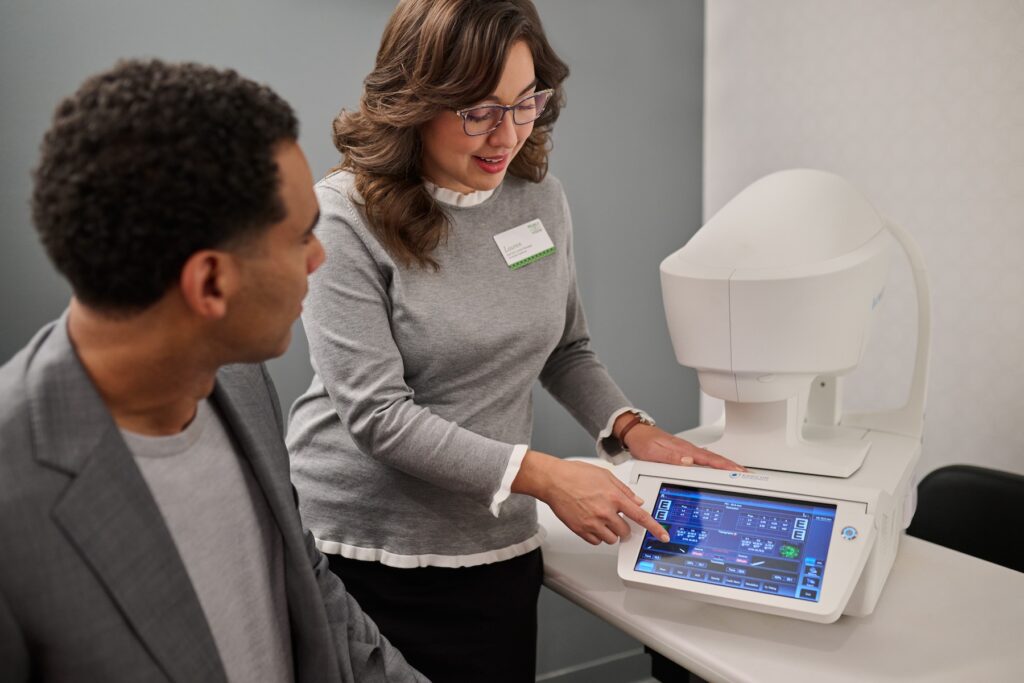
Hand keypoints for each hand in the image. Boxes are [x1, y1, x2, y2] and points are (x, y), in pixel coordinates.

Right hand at [512, 452, 669, 545]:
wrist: (552, 480)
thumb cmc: (575, 474)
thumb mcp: (605, 475)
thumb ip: (624, 490)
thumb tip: (637, 502)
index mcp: (613, 497)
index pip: (640, 517)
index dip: (654, 528)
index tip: (662, 536)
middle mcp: (604, 512)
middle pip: (625, 531)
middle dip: (623, 527)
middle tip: (615, 517)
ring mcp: (592, 523)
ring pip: (611, 539)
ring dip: (610, 532)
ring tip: (600, 518)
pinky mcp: (580, 530)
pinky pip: (596, 541)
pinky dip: (597, 536)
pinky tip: (591, 523)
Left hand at [623, 423, 745, 471]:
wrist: (636, 433)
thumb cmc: (643, 442)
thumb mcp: (653, 453)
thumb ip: (670, 458)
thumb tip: (688, 462)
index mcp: (684, 450)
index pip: (710, 459)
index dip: (726, 466)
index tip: (739, 471)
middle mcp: (688, 450)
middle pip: (715, 459)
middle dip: (733, 466)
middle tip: (747, 473)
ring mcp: (688, 451)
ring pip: (711, 458)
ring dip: (726, 465)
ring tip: (739, 472)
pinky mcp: (684, 453)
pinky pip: (704, 459)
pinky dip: (715, 463)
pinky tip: (718, 466)